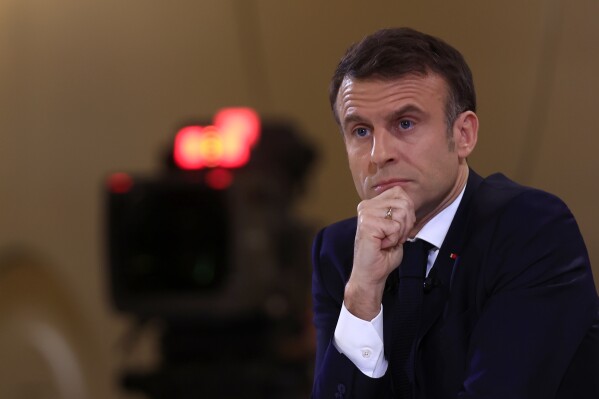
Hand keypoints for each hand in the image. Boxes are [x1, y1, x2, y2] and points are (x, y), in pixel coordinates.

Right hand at [344, 186, 415, 319]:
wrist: (371, 274)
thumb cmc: (383, 254)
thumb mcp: (396, 227)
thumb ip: (401, 211)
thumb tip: (409, 202)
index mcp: (371, 204)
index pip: (400, 192)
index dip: (408, 211)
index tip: (398, 228)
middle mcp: (366, 206)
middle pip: (404, 203)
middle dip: (406, 224)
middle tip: (393, 237)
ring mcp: (365, 214)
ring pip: (401, 214)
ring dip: (399, 233)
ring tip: (386, 241)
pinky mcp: (367, 225)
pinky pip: (395, 227)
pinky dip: (394, 239)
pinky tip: (382, 245)